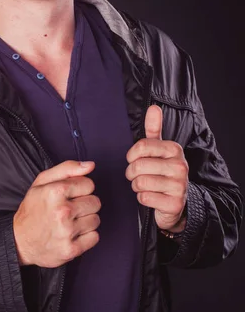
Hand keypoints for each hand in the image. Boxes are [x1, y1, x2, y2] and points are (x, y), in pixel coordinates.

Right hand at [13, 160, 100, 267]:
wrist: (19, 241)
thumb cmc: (32, 209)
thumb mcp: (42, 182)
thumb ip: (67, 168)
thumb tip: (91, 165)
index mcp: (55, 192)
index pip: (89, 184)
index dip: (80, 189)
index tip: (70, 195)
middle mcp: (62, 211)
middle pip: (95, 202)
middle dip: (84, 204)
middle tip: (70, 209)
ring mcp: (67, 232)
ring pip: (96, 220)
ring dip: (85, 220)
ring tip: (70, 221)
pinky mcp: (71, 249)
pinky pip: (94, 237)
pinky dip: (86, 236)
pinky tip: (73, 234)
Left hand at [125, 105, 187, 231]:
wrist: (176, 203)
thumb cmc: (162, 172)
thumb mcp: (158, 150)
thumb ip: (154, 129)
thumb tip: (154, 107)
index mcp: (174, 149)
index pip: (141, 146)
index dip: (131, 155)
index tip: (135, 159)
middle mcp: (180, 166)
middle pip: (138, 166)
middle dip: (132, 173)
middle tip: (138, 176)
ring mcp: (179, 185)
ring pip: (140, 182)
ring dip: (137, 186)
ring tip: (146, 186)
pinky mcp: (175, 203)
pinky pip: (145, 197)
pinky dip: (142, 199)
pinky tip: (152, 197)